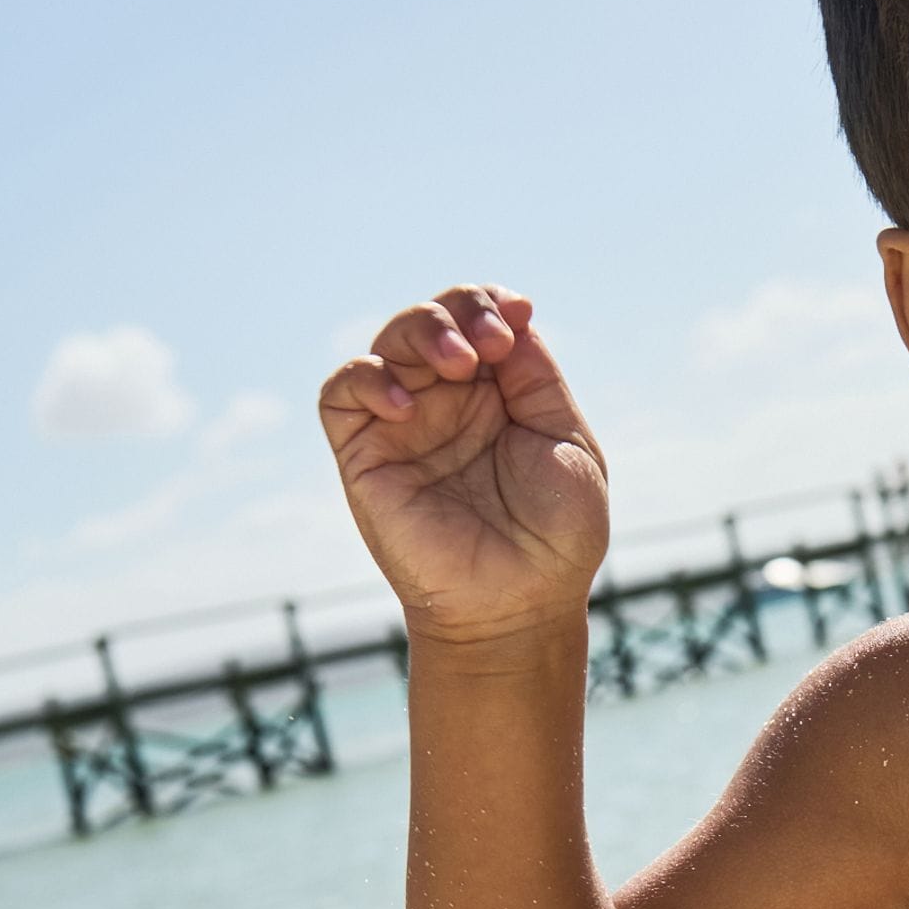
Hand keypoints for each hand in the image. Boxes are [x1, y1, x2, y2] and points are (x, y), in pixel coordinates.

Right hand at [318, 285, 608, 645]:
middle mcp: (447, 404)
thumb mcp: (566, 440)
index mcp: (496, 395)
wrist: (521, 605)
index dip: (490, 304)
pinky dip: (368, 379)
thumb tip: (511, 315)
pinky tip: (406, 405)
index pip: (477, 320)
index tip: (518, 317)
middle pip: (432, 319)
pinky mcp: (365, 458)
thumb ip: (535, 375)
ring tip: (458, 364)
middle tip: (488, 347)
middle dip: (459, 311)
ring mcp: (404, 427)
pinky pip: (342, 393)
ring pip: (388, 342)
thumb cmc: (556, 536)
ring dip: (420, 332)